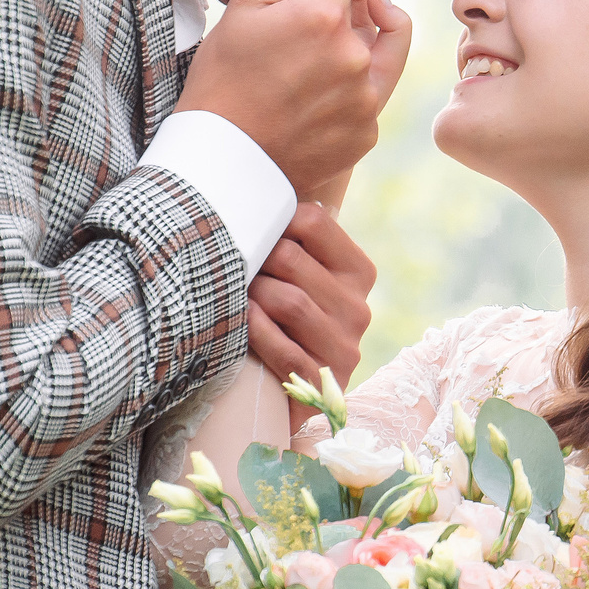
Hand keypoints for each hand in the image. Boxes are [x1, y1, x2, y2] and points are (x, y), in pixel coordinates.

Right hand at [177, 0, 415, 195]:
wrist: (221, 158)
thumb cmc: (222, 77)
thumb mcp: (244, 6)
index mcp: (325, 16)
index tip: (292, 3)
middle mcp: (356, 57)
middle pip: (364, 14)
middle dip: (337, 14)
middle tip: (293, 37)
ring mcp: (366, 99)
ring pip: (371, 56)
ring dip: (346, 53)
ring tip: (300, 70)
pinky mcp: (368, 132)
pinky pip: (369, 97)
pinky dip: (347, 93)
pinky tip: (308, 102)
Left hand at [249, 202, 374, 399]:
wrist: (297, 395)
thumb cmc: (285, 323)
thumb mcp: (300, 279)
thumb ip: (291, 244)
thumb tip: (252, 193)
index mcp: (358, 271)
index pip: (314, 221)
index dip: (272, 222)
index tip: (247, 233)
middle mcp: (359, 306)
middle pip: (292, 260)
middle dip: (254, 262)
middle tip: (229, 268)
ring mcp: (346, 346)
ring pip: (290, 302)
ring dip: (252, 297)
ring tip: (233, 297)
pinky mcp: (326, 381)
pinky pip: (286, 350)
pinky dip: (257, 334)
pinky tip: (240, 325)